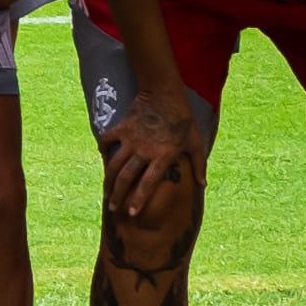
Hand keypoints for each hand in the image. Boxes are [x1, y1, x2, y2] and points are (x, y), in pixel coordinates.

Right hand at [98, 86, 210, 235]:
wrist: (164, 92)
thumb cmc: (183, 118)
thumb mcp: (195, 142)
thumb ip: (198, 164)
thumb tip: (202, 185)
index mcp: (163, 156)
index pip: (148, 183)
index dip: (139, 200)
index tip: (131, 214)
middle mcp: (144, 151)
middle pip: (126, 178)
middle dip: (118, 196)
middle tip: (113, 209)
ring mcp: (131, 139)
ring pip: (114, 164)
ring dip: (108, 181)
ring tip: (106, 193)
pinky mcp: (122, 128)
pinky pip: (107, 140)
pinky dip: (103, 149)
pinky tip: (102, 156)